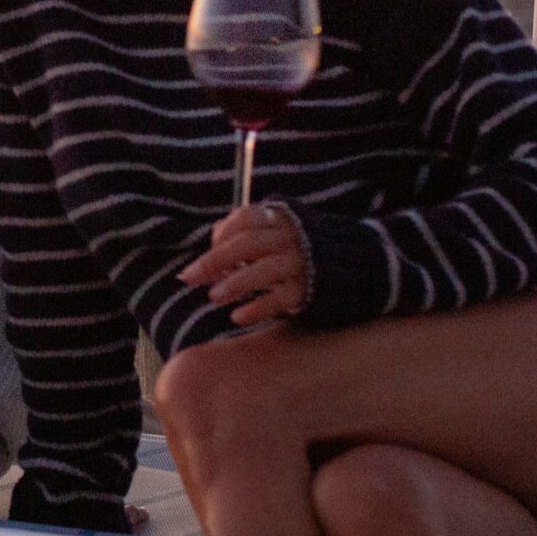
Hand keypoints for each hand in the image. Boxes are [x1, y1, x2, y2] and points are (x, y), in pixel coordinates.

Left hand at [178, 201, 309, 325]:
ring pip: (265, 270)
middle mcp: (290, 238)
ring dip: (236, 283)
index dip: (222, 234)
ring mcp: (301, 263)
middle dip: (215, 260)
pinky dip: (258, 308)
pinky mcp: (309, 290)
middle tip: (188, 278)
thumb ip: (244, 232)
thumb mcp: (274, 230)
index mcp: (279, 218)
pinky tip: (237, 317)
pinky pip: (281, 299)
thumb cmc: (295, 247)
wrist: (348, 263)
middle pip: (249, 244)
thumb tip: (212, 241)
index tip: (207, 250)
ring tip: (213, 297)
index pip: (245, 218)